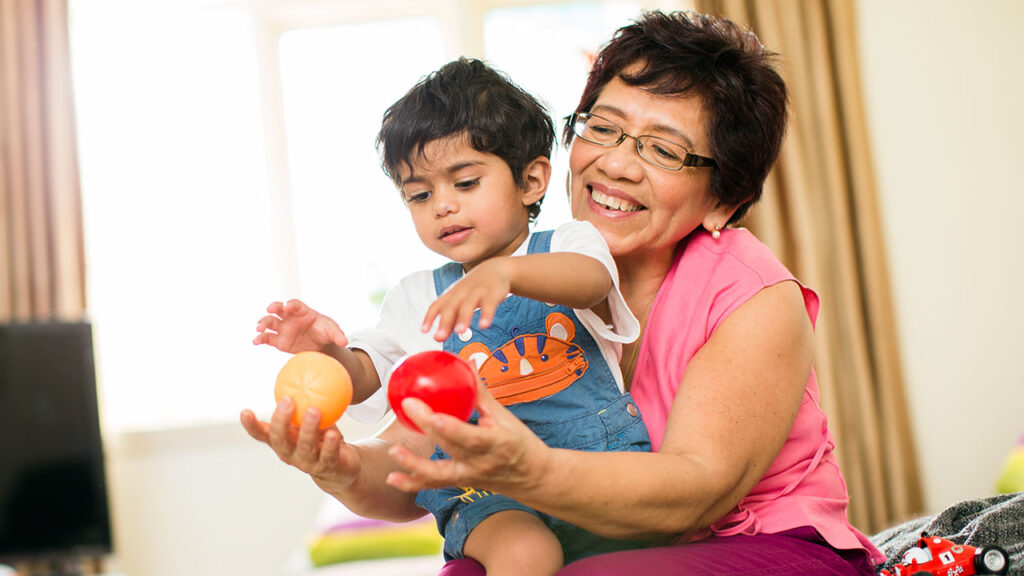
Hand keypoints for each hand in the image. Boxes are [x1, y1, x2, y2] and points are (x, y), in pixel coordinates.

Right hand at [240, 398, 361, 492]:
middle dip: (281, 421)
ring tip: (314, 410)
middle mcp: (290, 453)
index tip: (245, 411)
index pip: (261, 434)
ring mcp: (307, 462)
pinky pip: (328, 455)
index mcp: (281, 441)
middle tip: (287, 401)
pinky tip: (333, 433)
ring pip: (305, 447)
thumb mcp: (308, 419)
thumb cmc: (320, 437)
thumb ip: (301, 402)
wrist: (341, 466)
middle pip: (280, 439)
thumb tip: (298, 368)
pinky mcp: (327, 467)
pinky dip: (330, 444)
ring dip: (308, 428)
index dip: (251, 425)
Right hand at [254, 299, 347, 352]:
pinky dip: (260, 338)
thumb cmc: (324, 332)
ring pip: (270, 322)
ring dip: (263, 323)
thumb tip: (344, 341)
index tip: (287, 307)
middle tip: (270, 309)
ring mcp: (283, 328)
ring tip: (259, 328)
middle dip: (274, 307)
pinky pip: (267, 338)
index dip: (291, 305)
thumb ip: (337, 335)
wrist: (319, 345)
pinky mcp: (278, 340)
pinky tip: (256, 341)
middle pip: (279, 309)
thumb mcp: (332, 332)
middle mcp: (290, 318)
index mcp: (302, 312)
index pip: (295, 305)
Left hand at [384, 381, 552, 494]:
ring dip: (413, 464)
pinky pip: (435, 484)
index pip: (469, 436)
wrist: (534, 478)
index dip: (448, 426)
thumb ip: (481, 392)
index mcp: (495, 443)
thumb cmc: (521, 442)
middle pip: (449, 446)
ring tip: (393, 451)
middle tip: (406, 406)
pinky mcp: (461, 484)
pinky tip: (393, 478)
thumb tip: (466, 363)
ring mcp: (470, 476)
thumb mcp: (505, 416)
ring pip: (438, 474)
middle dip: (426, 427)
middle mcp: (480, 463)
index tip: (430, 410)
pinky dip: (413, 483)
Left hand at [422, 258, 511, 340]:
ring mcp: (477, 292)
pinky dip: (486, 314)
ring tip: (460, 331)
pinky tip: (484, 325)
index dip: (429, 317)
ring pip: (468, 305)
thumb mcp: (460, 301)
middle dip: (444, 322)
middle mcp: (462, 292)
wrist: (495, 268)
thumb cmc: (474, 289)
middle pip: (451, 306)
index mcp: (452, 295)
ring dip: (463, 318)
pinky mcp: (492, 293)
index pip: (437, 305)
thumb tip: (438, 338)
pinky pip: (489, 304)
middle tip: (439, 337)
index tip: (423, 330)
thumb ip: (451, 319)